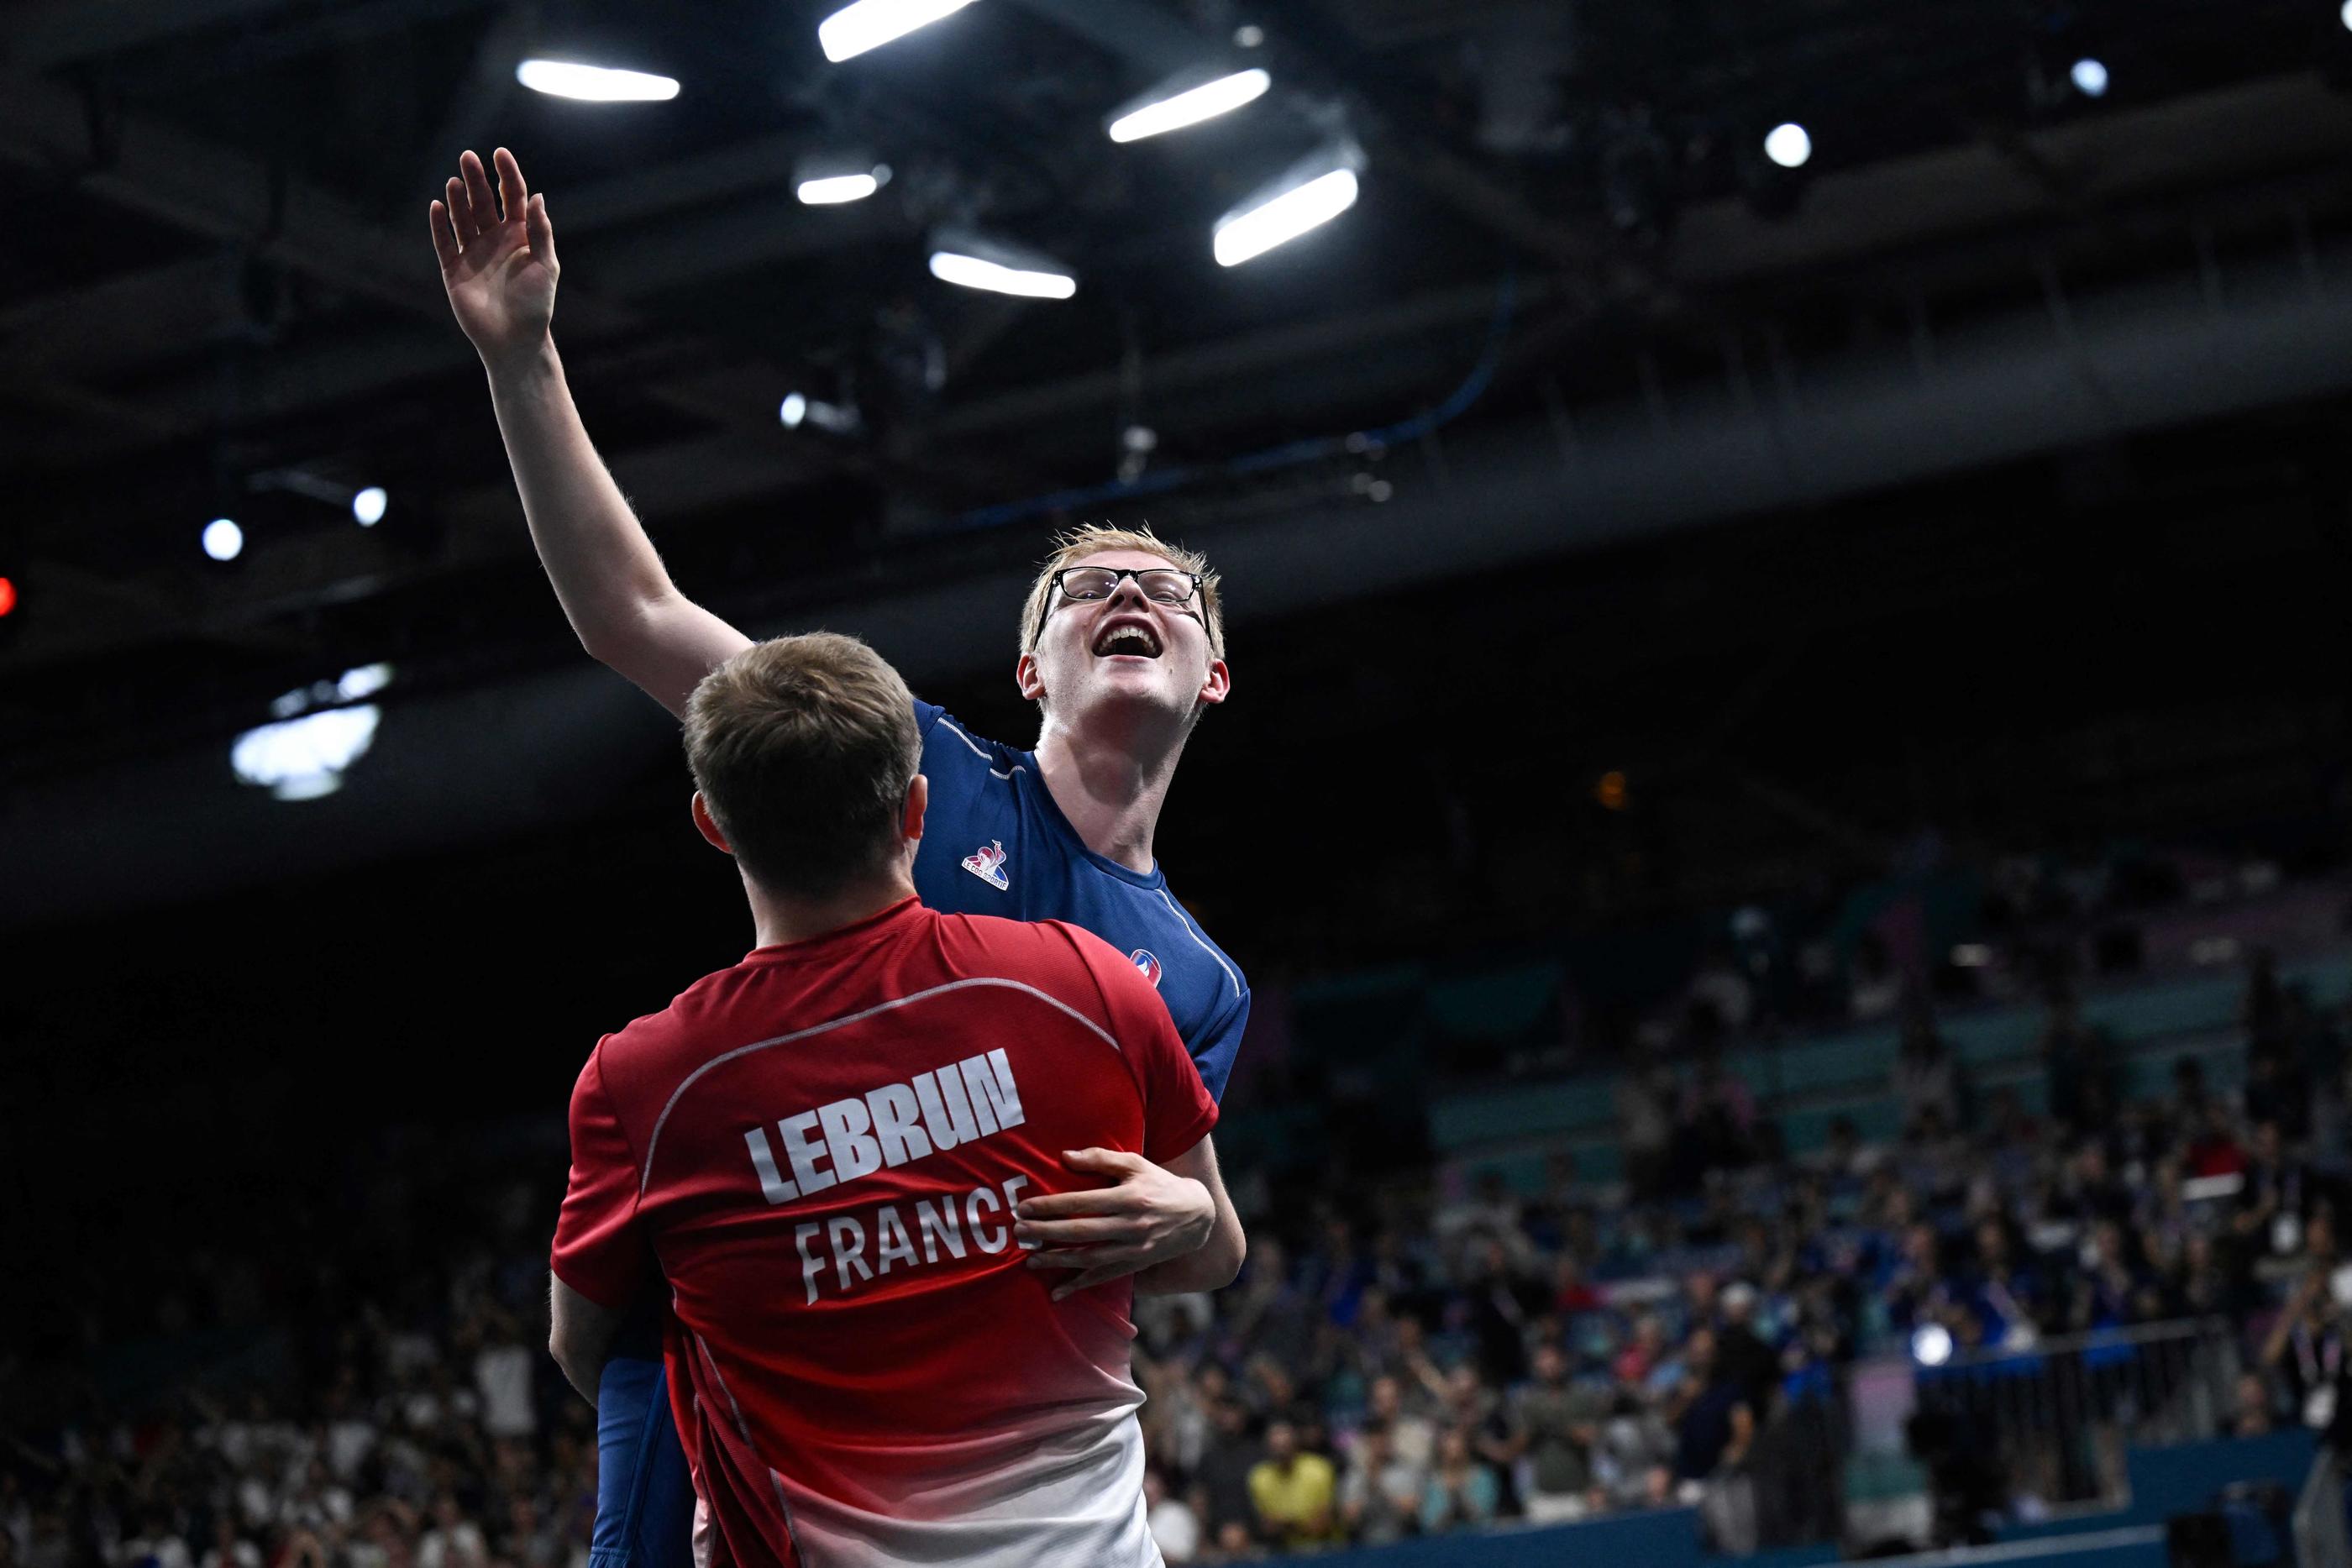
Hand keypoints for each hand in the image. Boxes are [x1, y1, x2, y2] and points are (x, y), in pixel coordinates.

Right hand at [429, 147, 557, 370]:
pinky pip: (444, 242)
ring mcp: (473, 253)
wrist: (515, 341)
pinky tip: (437, 206)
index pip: (512, 197)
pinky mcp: (455, 270)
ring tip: (454, 181)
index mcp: (520, 236)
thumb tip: (536, 197)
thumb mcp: (546, 266)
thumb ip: (541, 232)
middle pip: (484, 201)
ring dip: (458, 198)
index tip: (499, 154)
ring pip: (462, 217)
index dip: (507, 174)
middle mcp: (495, 240)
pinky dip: (439, 225)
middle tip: (467, 157)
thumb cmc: (536, 305)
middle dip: (476, 179)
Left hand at [1014, 1147, 1212, 1301]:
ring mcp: (1134, 1249)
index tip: (1024, 1207)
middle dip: (1046, 1233)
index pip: (1083, 1202)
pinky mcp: (1136, 1265)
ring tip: (1030, 1260)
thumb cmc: (1159, 1184)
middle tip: (1019, 1232)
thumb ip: (1100, 1159)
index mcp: (1130, 1197)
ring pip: (1090, 1258)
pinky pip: (1105, 1278)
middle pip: (1082, 1231)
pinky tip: (1058, 1292)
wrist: (1197, 1215)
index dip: (1052, 1206)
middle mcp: (1132, 1225)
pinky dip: (1080, 1286)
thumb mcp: (1136, 1164)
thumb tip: (1065, 1156)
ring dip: (1058, 1260)